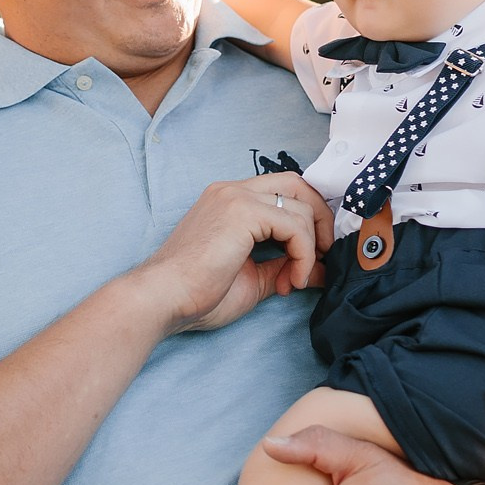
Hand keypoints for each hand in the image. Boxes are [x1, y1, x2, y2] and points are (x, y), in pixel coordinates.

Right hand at [130, 174, 330, 333]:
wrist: (164, 299)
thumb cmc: (197, 294)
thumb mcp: (253, 278)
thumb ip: (284, 267)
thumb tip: (319, 270)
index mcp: (229, 201)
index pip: (283, 191)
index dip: (307, 218)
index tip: (311, 256)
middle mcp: (232, 191)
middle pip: (297, 185)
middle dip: (320, 220)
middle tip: (321, 256)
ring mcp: (236, 197)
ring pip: (300, 207)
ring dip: (308, 249)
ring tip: (292, 282)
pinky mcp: (242, 212)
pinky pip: (294, 226)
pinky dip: (302, 254)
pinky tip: (289, 280)